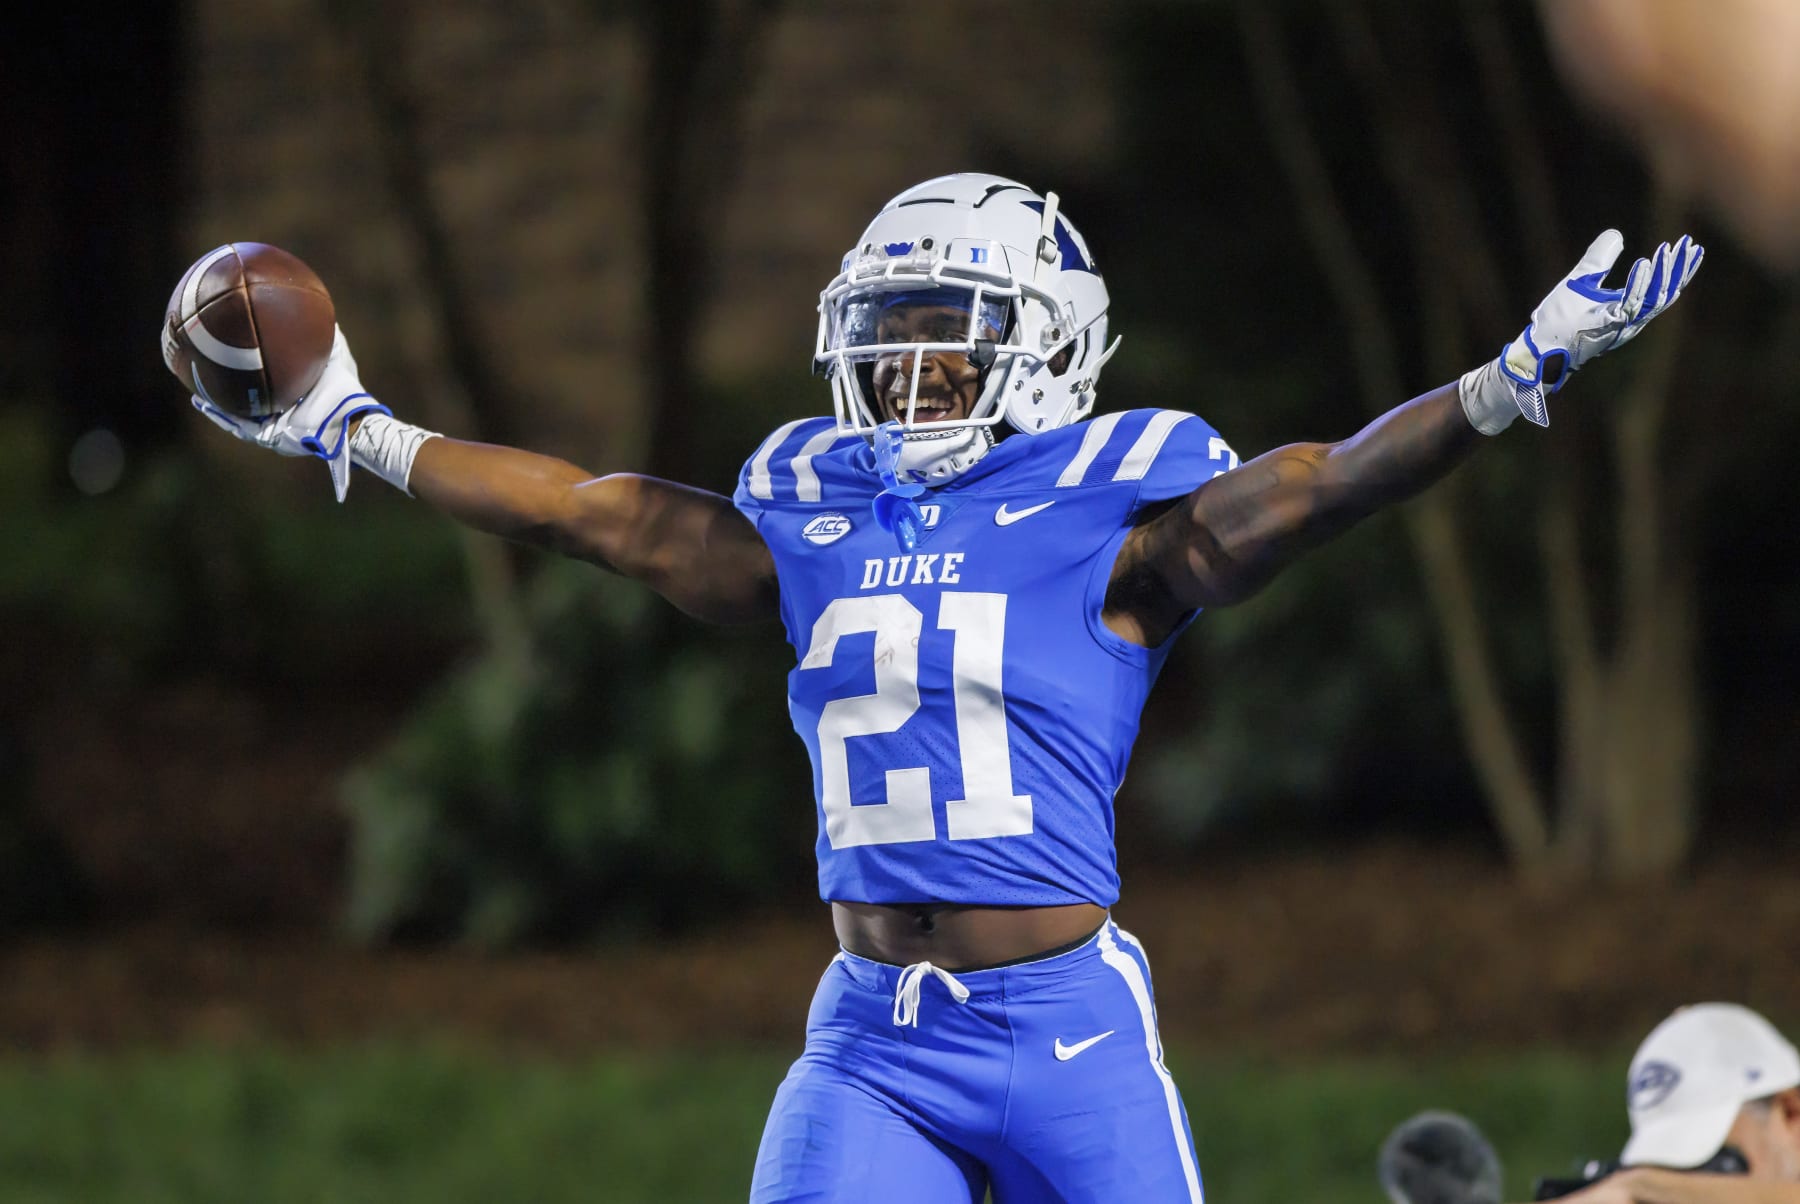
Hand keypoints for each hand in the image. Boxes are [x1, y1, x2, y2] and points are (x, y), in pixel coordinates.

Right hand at [191, 325, 391, 501]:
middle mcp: (279, 409)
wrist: (348, 416)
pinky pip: (240, 427)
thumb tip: (318, 306)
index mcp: (290, 394)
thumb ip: (326, 333)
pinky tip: (203, 403)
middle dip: (225, 387)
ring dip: (214, 403)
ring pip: (235, 414)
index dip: (247, 368)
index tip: (231, 351)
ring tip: (194, 392)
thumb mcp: (335, 353)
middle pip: (245, 398)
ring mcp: (272, 425)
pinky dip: (222, 416)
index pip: (264, 381)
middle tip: (204, 370)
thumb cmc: (345, 387)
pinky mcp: (269, 437)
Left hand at [1461, 230, 1702, 432]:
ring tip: (1668, 251)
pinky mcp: (1605, 329)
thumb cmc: (1559, 319)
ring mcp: (1619, 326)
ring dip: (1663, 274)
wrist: (1537, 347)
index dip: (1676, 267)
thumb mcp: (1580, 280)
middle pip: (1664, 294)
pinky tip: (1644, 264)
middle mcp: (1629, 320)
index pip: (1660, 286)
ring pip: (1652, 300)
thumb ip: (1599, 259)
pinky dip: (1638, 285)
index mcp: (1627, 308)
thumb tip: (1616, 234)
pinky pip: (1628, 306)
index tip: (1688, 244)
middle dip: (1678, 269)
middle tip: (1689, 244)